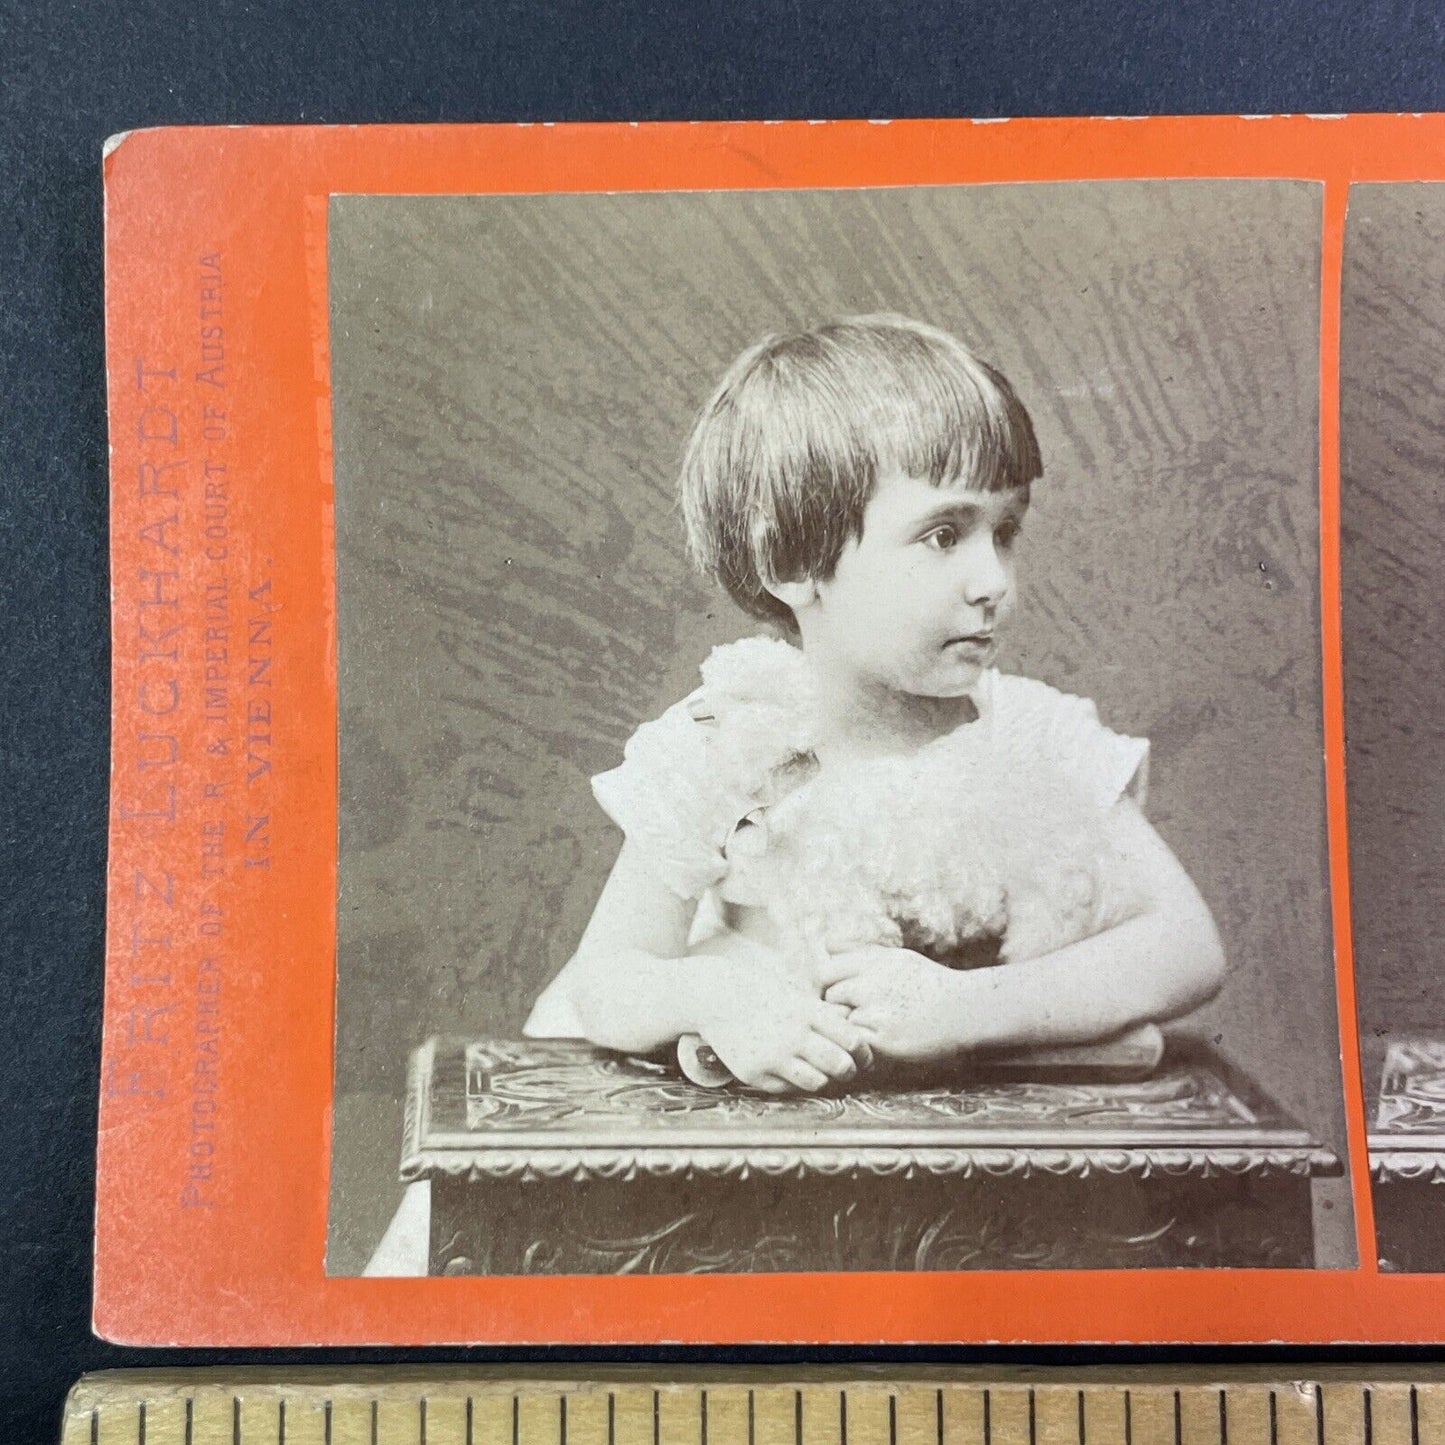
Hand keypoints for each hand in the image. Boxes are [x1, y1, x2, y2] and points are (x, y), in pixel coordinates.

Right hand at [695, 957, 872, 1093]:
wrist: (716, 998)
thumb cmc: (763, 995)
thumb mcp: (797, 996)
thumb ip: (825, 1016)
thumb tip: (859, 1041)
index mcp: (807, 1012)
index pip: (852, 1040)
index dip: (864, 1054)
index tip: (863, 1057)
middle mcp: (792, 1035)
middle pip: (840, 1065)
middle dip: (849, 1071)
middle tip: (847, 1070)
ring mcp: (773, 1056)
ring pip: (817, 1082)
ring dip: (823, 1080)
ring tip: (820, 1072)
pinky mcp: (755, 1073)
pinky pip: (788, 1089)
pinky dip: (794, 1083)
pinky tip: (789, 1070)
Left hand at [815, 946, 970, 1063]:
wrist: (964, 1010)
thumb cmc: (928, 983)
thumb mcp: (896, 957)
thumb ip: (860, 952)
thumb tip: (826, 944)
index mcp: (875, 961)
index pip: (826, 968)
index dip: (825, 982)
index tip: (835, 992)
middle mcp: (874, 983)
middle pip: (829, 995)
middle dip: (835, 1006)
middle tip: (848, 1014)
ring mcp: (879, 1011)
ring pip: (840, 1021)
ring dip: (847, 1027)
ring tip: (864, 1029)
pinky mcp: (885, 1038)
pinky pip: (856, 1042)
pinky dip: (859, 1044)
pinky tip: (873, 1043)